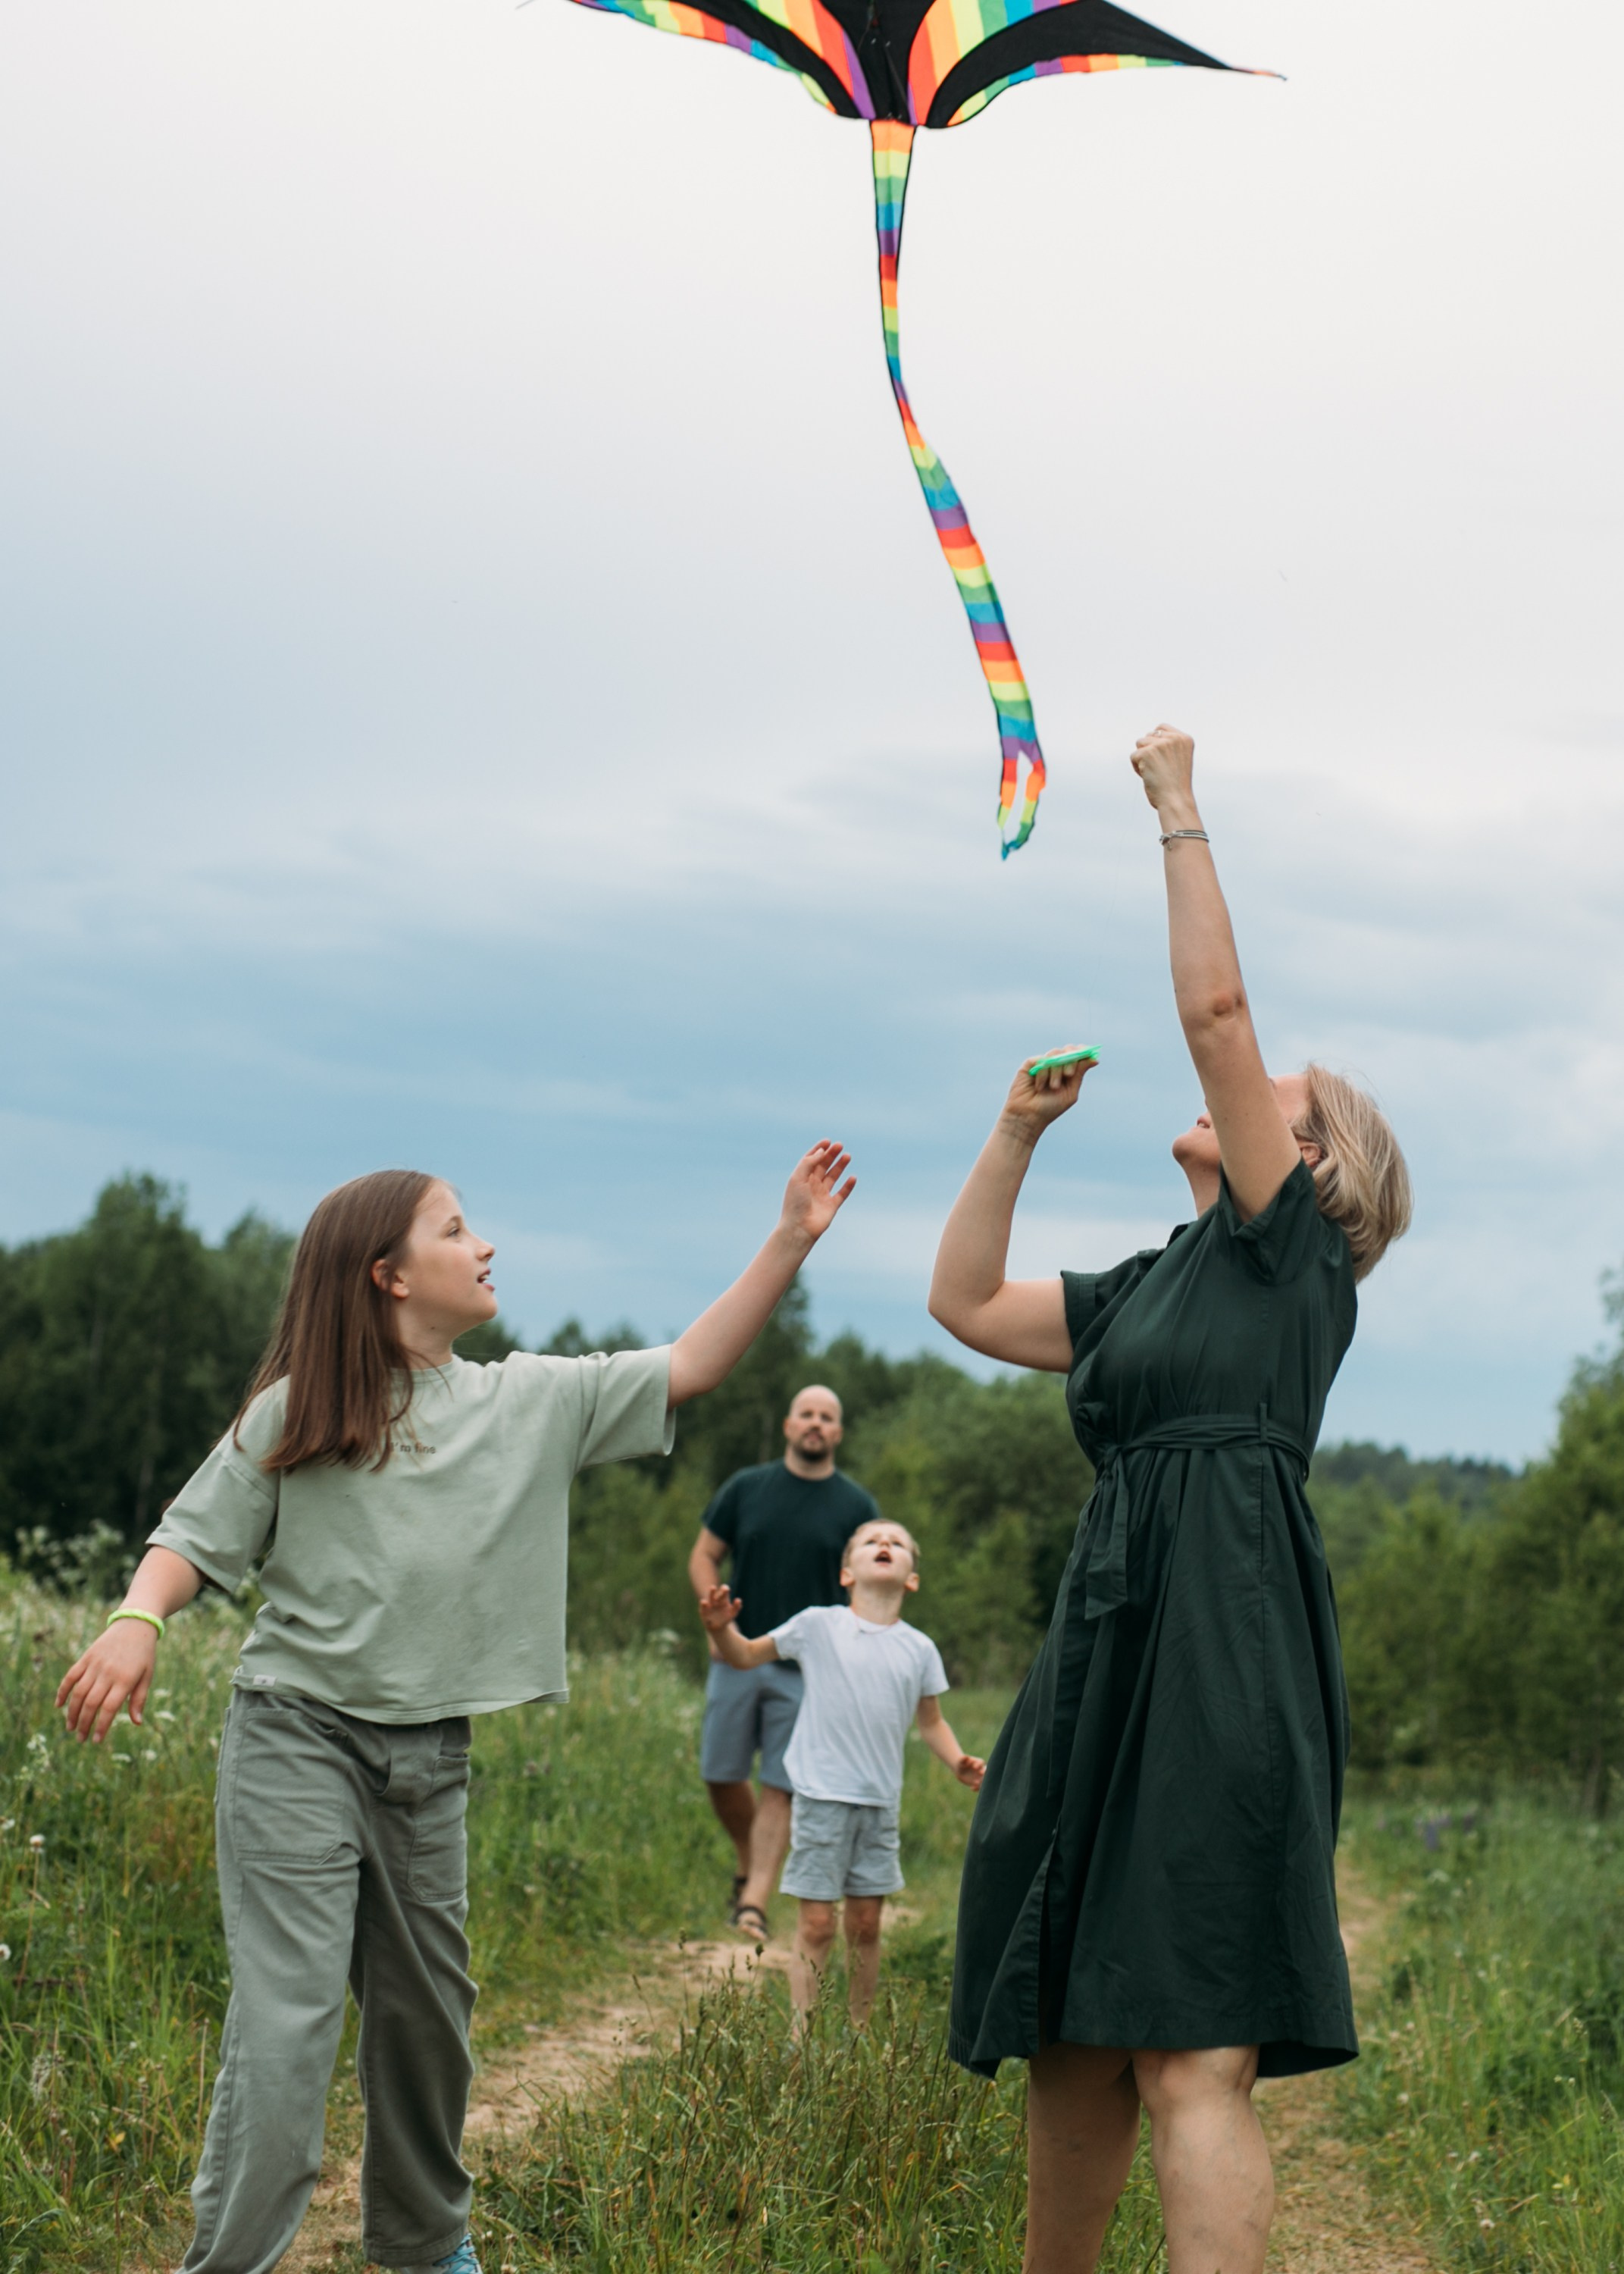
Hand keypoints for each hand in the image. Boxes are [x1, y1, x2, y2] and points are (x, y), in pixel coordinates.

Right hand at [57, 1621, 157, 1743]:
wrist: (135, 1625)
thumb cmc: (144, 1655)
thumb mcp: (147, 1676)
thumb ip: (139, 1699)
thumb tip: (136, 1723)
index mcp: (125, 1680)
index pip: (109, 1709)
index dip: (101, 1726)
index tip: (96, 1740)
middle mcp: (108, 1673)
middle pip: (91, 1703)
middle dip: (84, 1724)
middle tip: (80, 1739)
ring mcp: (95, 1664)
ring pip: (78, 1692)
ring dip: (72, 1712)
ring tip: (70, 1727)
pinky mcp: (86, 1657)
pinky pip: (70, 1676)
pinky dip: (63, 1690)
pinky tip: (59, 1705)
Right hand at [698, 1583, 742, 1633]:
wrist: (718, 1628)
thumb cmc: (726, 1618)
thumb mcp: (732, 1613)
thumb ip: (736, 1607)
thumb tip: (738, 1600)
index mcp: (723, 1599)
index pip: (724, 1591)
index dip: (724, 1589)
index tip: (726, 1589)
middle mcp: (716, 1600)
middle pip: (717, 1594)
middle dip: (720, 1590)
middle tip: (721, 1589)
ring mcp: (709, 1605)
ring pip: (710, 1598)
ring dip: (711, 1593)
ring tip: (712, 1588)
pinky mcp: (704, 1611)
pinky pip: (703, 1607)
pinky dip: (704, 1604)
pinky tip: (705, 1602)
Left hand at [779, 1140, 855, 1245]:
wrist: (799, 1227)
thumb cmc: (795, 1203)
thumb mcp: (798, 1178)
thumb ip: (809, 1162)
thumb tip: (822, 1151)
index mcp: (801, 1178)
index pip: (811, 1160)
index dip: (819, 1150)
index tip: (827, 1141)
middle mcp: (811, 1185)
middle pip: (823, 1166)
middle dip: (831, 1155)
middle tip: (840, 1145)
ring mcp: (822, 1195)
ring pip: (833, 1177)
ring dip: (840, 1166)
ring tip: (847, 1156)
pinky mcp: (831, 1206)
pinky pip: (842, 1193)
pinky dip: (848, 1186)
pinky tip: (853, 1177)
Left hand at [955, 1753, 986, 1790]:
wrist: (960, 1769)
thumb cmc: (961, 1763)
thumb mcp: (961, 1760)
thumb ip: (963, 1759)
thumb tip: (966, 1757)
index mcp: (978, 1762)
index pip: (981, 1762)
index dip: (978, 1764)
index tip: (974, 1767)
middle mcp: (981, 1769)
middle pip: (985, 1771)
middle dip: (984, 1773)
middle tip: (980, 1775)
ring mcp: (980, 1776)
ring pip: (983, 1779)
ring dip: (981, 1782)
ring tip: (976, 1783)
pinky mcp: (978, 1783)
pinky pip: (979, 1786)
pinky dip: (977, 1788)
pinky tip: (971, 1788)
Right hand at [999, 1051, 1094, 1143]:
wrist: (1029, 1116)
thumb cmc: (1050, 1108)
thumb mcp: (1070, 1092)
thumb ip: (1080, 1074)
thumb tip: (1095, 1059)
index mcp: (1068, 1072)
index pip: (1078, 1054)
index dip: (1083, 1051)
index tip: (1087, 1053)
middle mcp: (1056, 1065)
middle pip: (1068, 1050)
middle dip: (1071, 1060)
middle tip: (1068, 1074)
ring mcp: (1043, 1063)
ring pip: (1055, 1054)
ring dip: (1056, 1072)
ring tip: (1052, 1087)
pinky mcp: (1030, 1064)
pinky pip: (1041, 1059)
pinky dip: (1042, 1073)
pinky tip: (1039, 1086)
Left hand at [1130, 724, 1196, 818]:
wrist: (1176, 801)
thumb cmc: (1176, 786)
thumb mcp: (1179, 760)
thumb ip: (1169, 747)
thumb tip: (1149, 737)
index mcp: (1185, 739)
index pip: (1161, 727)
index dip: (1155, 740)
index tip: (1158, 756)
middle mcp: (1174, 738)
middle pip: (1149, 735)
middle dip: (1148, 750)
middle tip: (1158, 768)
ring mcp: (1160, 745)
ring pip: (1140, 743)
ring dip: (1142, 758)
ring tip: (1153, 772)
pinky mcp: (1147, 753)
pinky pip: (1133, 756)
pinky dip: (1136, 767)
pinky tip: (1147, 777)